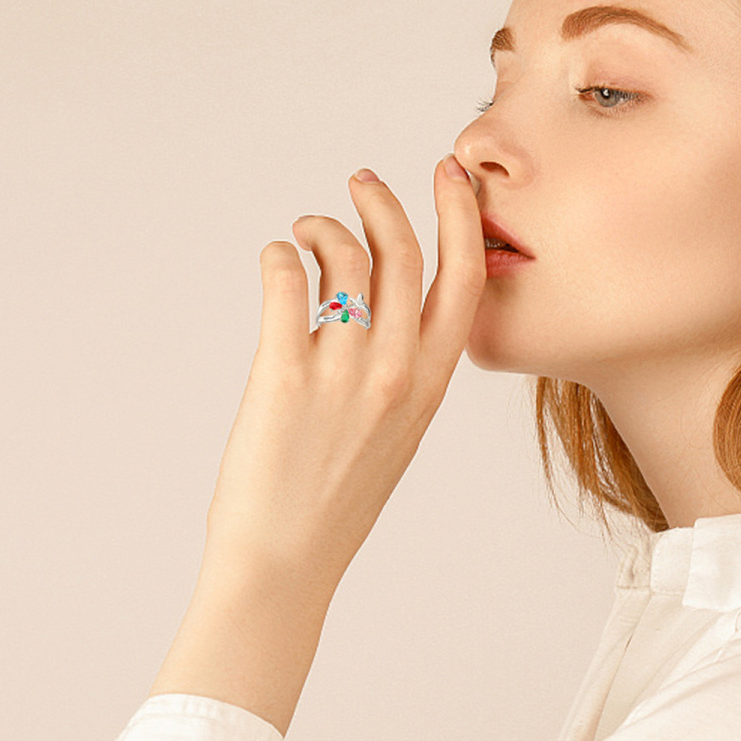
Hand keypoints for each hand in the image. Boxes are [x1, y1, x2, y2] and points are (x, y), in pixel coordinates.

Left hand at [203, 155, 485, 587]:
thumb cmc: (336, 500)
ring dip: (323, 228)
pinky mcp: (283, 375)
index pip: (464, 278)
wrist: (285, 564)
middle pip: (403, 251)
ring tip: (306, 233)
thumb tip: (375, 302)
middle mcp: (396, 370)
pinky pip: (286, 282)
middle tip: (362, 181)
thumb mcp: (399, 430)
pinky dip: (280, 255)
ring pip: (344, 258)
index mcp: (431, 383)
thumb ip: (404, 368)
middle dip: (383, 200)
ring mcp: (342, 372)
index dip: (460, 216)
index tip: (447, 176)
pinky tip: (276, 260)